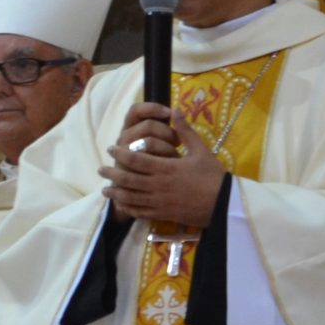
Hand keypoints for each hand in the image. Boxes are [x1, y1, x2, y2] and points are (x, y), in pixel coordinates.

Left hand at [103, 101, 228, 228]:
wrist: (224, 204)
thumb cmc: (213, 175)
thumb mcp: (200, 150)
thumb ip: (185, 130)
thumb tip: (174, 110)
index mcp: (166, 168)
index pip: (136, 159)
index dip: (120, 154)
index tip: (111, 149)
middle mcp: (158, 185)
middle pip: (128, 180)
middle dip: (112, 174)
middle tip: (101, 169)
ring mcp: (159, 202)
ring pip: (131, 198)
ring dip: (116, 193)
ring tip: (105, 189)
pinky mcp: (163, 214)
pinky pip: (141, 212)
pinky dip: (128, 209)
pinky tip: (121, 205)